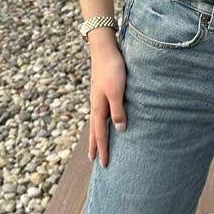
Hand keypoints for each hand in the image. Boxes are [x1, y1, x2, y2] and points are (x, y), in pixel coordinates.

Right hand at [87, 38, 126, 166]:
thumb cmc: (112, 69)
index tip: (103, 164)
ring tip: (96, 144)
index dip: (102, 149)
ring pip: (96, 121)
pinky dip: (100, 122)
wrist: (104, 49)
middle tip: (93, 160)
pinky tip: (105, 119)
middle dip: (94, 145)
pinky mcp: (102, 90)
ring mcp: (98, 97)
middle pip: (94, 130)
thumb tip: (120, 130)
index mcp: (98, 107)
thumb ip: (118, 110)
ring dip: (96, 134)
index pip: (100, 133)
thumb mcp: (117, 91)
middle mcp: (96, 104)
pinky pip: (100, 112)